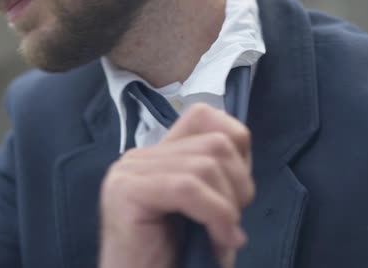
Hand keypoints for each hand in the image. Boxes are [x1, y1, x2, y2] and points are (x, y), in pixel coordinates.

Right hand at [99, 104, 254, 267]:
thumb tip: (241, 143)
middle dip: (239, 184)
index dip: (236, 144)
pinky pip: (187, 188)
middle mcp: (140, 157)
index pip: (203, 115)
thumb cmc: (177, 260)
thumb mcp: (208, 210)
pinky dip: (216, 214)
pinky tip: (221, 240)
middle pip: (215, 142)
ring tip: (224, 235)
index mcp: (158, 156)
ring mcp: (129, 171)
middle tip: (232, 222)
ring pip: (205, 165)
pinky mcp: (126, 191)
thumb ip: (218, 175)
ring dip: (229, 205)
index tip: (239, 189)